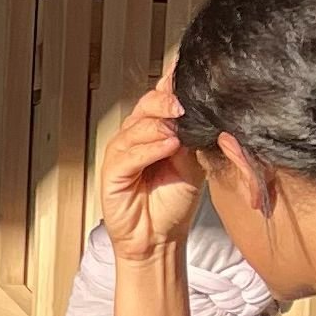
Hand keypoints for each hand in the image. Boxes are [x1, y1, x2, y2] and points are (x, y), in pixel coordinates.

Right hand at [100, 67, 199, 261]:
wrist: (161, 237)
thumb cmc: (175, 200)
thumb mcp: (193, 160)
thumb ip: (194, 134)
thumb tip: (205, 106)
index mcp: (154, 127)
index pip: (161, 96)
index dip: (174, 85)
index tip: (193, 78)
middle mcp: (135, 135)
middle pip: (146, 105)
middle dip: (166, 101)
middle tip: (185, 104)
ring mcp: (121, 153)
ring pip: (136, 127)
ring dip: (159, 125)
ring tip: (180, 129)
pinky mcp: (111, 173)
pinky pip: (129, 155)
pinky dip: (149, 149)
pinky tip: (168, 146)